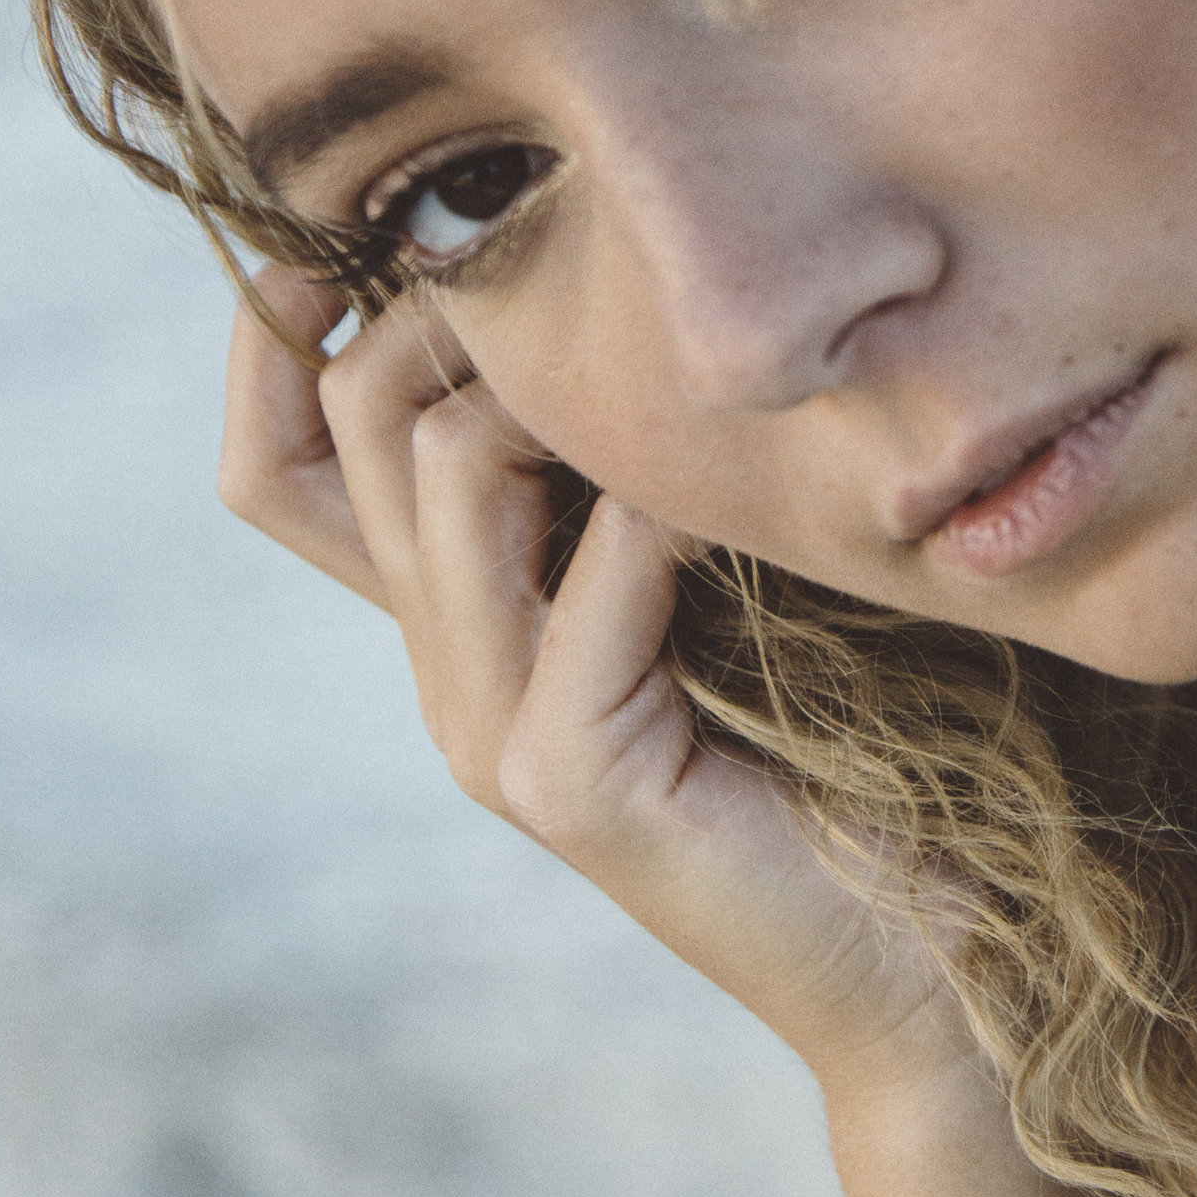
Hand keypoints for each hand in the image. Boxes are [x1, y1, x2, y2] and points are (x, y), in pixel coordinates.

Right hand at [219, 269, 958, 1098]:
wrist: (927, 954)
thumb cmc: (867, 743)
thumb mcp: (727, 560)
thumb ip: (650, 464)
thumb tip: (621, 279)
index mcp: (460, 617)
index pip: (279, 464)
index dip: (269, 343)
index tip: (348, 242)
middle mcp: (447, 670)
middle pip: (346, 430)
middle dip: (450, 314)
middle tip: (590, 282)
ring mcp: (491, 734)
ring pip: (439, 471)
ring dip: (555, 391)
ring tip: (683, 394)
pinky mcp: (569, 779)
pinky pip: (584, 580)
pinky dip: (655, 512)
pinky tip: (739, 507)